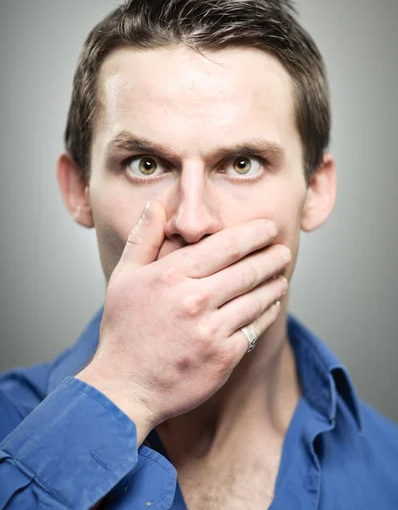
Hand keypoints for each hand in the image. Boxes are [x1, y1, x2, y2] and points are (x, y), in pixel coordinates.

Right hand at [77, 200, 290, 444]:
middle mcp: (195, 301)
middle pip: (248, 270)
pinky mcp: (224, 358)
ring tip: (281, 275)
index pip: (225, 246)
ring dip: (274, 283)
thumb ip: (144, 238)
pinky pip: (255, 328)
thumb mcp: (123, 277)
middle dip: (271, 257)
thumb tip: (157, 205)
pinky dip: (268, 313)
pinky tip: (271, 304)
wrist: (124, 387)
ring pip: (257, 299)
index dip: (253, 234)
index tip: (268, 227)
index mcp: (172, 276)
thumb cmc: (124, 329)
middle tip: (283, 250)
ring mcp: (212, 331)